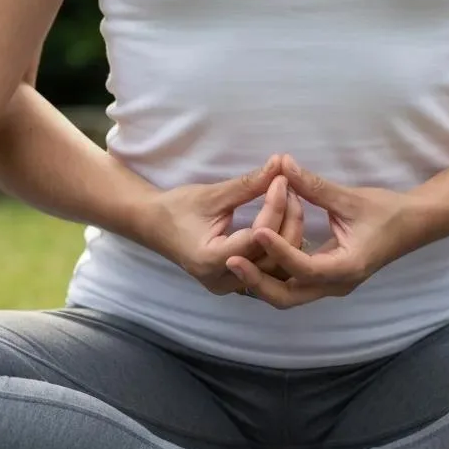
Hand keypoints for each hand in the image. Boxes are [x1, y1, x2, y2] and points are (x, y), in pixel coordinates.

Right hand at [141, 156, 303, 295]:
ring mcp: (230, 285)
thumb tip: (279, 163)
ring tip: (293, 201)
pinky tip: (286, 220)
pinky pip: (267, 268)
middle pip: (271, 256)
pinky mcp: (236, 282)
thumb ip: (248, 184)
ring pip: (275, 266)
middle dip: (287, 220)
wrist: (154, 226)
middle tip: (294, 188)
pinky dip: (280, 244)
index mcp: (210, 260)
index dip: (275, 207)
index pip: (257, 237)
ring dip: (288, 233)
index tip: (283, 180)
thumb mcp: (212, 194)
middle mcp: (222, 280)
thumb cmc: (177, 208)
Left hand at [225, 155, 417, 308]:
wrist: (413, 224)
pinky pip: (293, 285)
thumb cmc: (386, 211)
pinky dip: (272, 275)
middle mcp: (336, 285)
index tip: (256, 231)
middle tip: (231, 261)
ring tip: (234, 260)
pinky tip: (252, 258)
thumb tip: (283, 163)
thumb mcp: (349, 198)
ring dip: (260, 281)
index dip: (279, 250)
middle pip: (287, 298)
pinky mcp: (326, 279)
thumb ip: (313, 185)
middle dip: (257, 282)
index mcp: (346, 268)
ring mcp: (330, 285)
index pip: (304, 268)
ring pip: (287, 295)